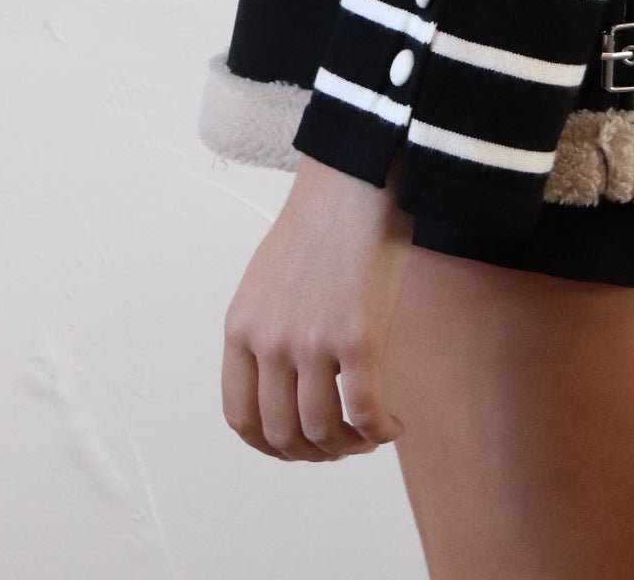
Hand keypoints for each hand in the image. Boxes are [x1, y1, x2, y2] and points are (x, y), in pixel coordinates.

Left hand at [222, 150, 411, 460]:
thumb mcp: (268, 279)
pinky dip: (379, 430)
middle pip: (281, 433)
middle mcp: (269, 342)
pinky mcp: (357, 339)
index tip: (298, 447)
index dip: (270, 446)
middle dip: (313, 452)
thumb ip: (268, 330)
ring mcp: (311, 343)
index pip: (240, 417)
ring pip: (322, 431)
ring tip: (369, 436)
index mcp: (241, 328)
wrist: (358, 179)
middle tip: (341, 445)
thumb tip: (289, 383)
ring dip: (348, 447)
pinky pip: (364, 412)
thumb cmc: (323, 222)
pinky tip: (393, 424)